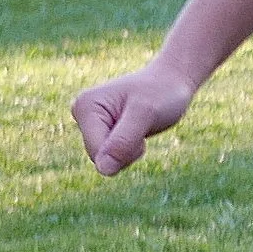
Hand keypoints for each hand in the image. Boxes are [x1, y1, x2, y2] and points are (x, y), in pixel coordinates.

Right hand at [70, 61, 195, 175]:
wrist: (171, 81)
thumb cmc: (160, 93)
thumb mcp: (146, 114)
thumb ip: (123, 141)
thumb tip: (103, 170)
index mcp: (85, 106)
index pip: (96, 152)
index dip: (124, 149)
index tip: (140, 124)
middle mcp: (81, 114)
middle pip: (99, 158)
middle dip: (126, 151)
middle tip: (142, 126)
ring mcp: (90, 123)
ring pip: (106, 161)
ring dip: (129, 152)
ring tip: (140, 126)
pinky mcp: (100, 131)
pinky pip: (112, 158)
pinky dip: (130, 151)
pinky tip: (137, 130)